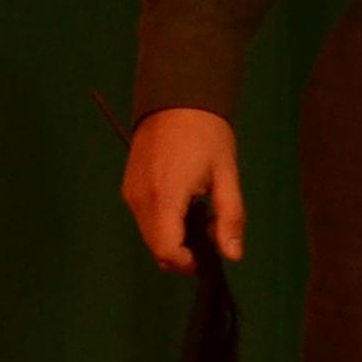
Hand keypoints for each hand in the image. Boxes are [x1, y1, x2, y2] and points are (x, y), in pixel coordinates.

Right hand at [122, 105, 243, 270]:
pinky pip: (144, 219)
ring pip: (148, 236)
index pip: (167, 251)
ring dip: (173, 238)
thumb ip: (230, 218)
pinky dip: (162, 223)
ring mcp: (131, 193)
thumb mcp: (227, 175)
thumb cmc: (207, 134)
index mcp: (165, 197)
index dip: (188, 263)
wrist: (176, 97)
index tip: (209, 255)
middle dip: (182, 253)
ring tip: (199, 213)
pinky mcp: (128, 186)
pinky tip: (183, 204)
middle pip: (156, 248)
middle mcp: (140, 199)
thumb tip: (233, 256)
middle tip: (210, 231)